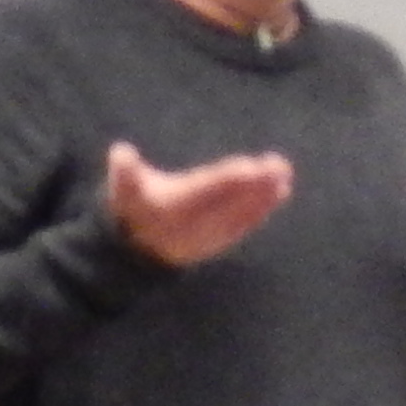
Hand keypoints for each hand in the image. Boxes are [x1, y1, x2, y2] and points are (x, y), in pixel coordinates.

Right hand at [105, 143, 294, 268]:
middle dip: (254, 187)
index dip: (226, 179)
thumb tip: (121, 152)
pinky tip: (279, 195)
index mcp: (173, 205)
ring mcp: (208, 235)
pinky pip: (242, 226)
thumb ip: (125, 171)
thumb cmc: (133, 208)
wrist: (135, 253)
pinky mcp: (218, 241)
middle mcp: (194, 223)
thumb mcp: (123, 189)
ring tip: (284, 178)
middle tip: (278, 166)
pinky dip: (260, 211)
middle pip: (229, 203)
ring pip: (240, 215)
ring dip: (263, 198)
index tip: (248, 167)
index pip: (204, 189)